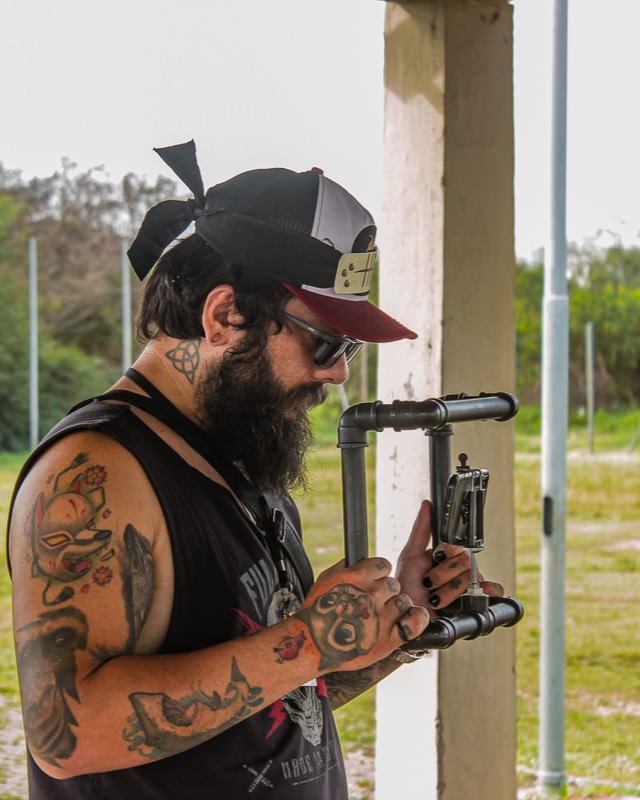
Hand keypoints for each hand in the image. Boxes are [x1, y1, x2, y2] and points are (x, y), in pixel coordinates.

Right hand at [296, 558, 429, 673]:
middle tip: (371, 603)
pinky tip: (412, 617)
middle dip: (385, 592)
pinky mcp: (388, 639)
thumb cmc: (316, 611)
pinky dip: (417, 619)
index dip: (378, 574)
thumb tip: (363, 559)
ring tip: (380, 616)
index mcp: (356, 577)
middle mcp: (370, 595)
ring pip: (403, 601)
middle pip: (393, 584)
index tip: (372, 582)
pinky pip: (414, 622)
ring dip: (395, 606)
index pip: (383, 565)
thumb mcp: (326, 578)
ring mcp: (380, 618)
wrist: (312, 645)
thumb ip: (348, 565)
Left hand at [396, 500, 503, 613]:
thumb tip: (428, 504)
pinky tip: (474, 595)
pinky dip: (489, 592)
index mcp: (447, 559)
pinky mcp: (476, 605)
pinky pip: (495, 593)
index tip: (435, 559)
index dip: (447, 553)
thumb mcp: (410, 556)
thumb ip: (420, 530)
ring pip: (475, 577)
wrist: (405, 618)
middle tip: (429, 583)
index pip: (459, 546)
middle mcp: (460, 571)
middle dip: (444, 574)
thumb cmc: (406, 588)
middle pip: (468, 561)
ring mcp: (469, 587)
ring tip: (435, 599)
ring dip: (450, 590)